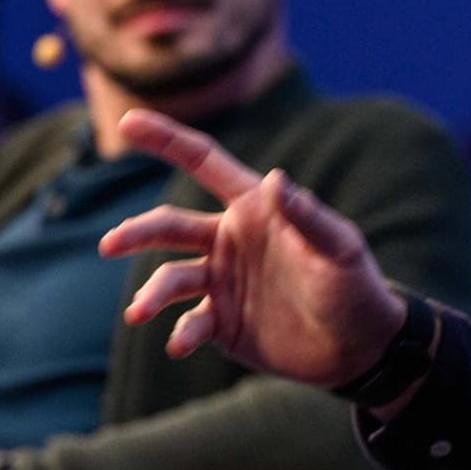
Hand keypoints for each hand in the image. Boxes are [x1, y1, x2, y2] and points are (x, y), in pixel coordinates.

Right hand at [102, 108, 406, 387]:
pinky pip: (190, 324)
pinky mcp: (222, 322)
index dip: (167, 140)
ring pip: (171, 277)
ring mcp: (223, 281)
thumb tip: (277, 179)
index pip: (204, 163)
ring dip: (151, 294)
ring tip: (139, 313)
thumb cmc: (356, 287)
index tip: (127, 122)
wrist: (360, 347)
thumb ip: (308, 217)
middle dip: (137, 232)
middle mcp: (230, 240)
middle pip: (169, 226)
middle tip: (110, 244)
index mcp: (254, 208)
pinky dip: (181, 334)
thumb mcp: (339, 250)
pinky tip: (180, 345)